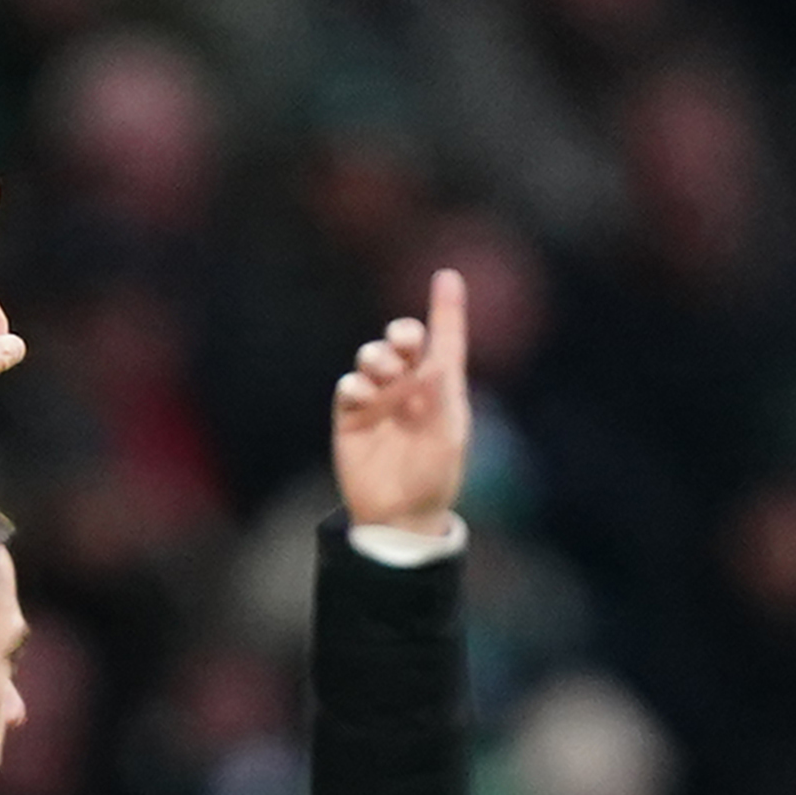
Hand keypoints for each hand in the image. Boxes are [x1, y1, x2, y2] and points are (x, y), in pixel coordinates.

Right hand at [332, 271, 471, 534]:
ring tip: (386, 374)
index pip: (444, 341)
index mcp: (441, 387)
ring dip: (378, 357)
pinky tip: (364, 397)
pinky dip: (356, 385)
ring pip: (372, 357)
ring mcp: (379, 400)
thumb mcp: (447, 436)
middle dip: (403, 333)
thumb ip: (441, 396)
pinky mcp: (351, 417)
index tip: (447, 278)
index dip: (447, 310)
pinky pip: (348, 386)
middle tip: (404, 342)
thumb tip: (432, 360)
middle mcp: (409, 386)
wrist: (400, 516)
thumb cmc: (434, 476)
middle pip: (403, 341)